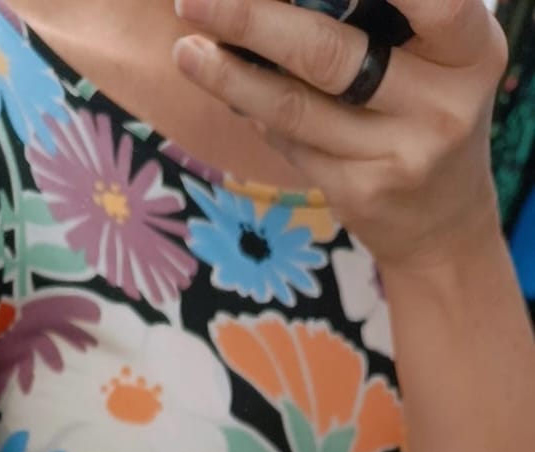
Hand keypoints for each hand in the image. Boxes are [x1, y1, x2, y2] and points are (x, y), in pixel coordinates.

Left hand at [172, 0, 507, 271]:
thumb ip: (385, 17)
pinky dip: (258, 110)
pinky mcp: (360, 194)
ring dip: (230, 76)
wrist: (444, 223)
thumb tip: (274, 1)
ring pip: (296, 107)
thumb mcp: (440, 55)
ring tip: (187, 49)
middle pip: (329, 54)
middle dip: (251, 21)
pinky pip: (292, 143)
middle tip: (195, 1)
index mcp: (470, 50)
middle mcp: (442, 104)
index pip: (429, 0)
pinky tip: (230, 89)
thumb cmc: (431, 108)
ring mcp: (400, 156)